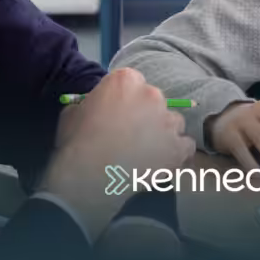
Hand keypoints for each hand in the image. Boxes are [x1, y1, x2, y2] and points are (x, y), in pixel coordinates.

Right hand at [38, 69, 195, 239]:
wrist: (88, 178)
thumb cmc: (77, 143)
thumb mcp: (73, 112)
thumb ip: (91, 102)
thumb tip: (97, 106)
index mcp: (126, 80)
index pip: (133, 82)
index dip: (126, 99)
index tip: (120, 113)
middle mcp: (152, 95)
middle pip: (155, 100)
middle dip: (145, 114)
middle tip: (131, 134)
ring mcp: (168, 121)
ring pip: (173, 121)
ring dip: (163, 132)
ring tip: (148, 150)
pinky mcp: (178, 147)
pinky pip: (185, 145)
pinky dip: (177, 152)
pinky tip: (164, 161)